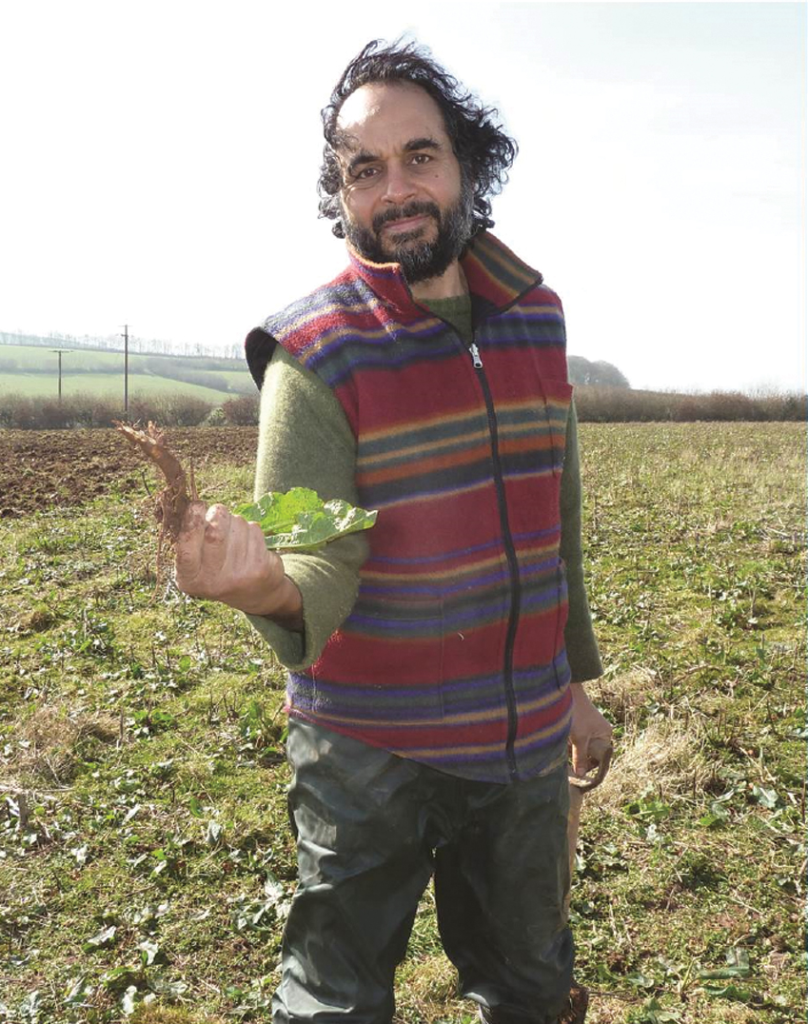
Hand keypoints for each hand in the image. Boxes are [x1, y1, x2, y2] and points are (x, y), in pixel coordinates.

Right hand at [174, 502, 300, 623]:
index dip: (191, 522)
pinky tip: (249, 545)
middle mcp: (212, 581)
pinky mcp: (260, 568)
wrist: (254, 593)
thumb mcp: (196, 561)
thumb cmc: (218, 568)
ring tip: (235, 539)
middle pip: (215, 532)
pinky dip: (251, 529)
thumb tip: (192, 507)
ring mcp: (238, 576)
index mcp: (189, 578)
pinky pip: (254, 530)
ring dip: (235, 522)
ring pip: (237, 525)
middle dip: (217, 514)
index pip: (186, 549)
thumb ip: (190, 538)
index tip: (196, 506)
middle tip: (217, 513)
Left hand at [568, 683, 613, 786]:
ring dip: (573, 750)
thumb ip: (580, 757)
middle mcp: (600, 732)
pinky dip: (570, 743)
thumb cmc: (577, 713)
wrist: (565, 692)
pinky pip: (576, 740)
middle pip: (591, 753)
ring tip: (565, 750)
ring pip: (582, 747)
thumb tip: (581, 775)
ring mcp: (590, 728)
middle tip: (569, 763)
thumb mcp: (579, 738)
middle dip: (580, 758)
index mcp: (605, 734)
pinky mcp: (579, 725)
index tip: (579, 772)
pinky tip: (562, 742)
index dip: (591, 765)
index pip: (601, 757)